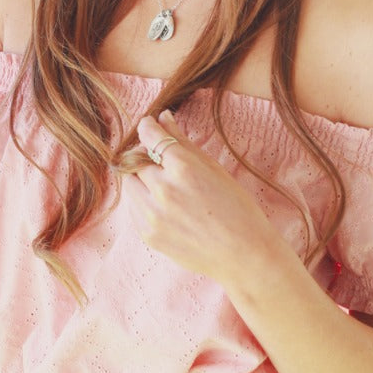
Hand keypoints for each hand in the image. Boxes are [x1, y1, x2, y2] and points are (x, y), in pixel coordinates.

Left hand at [126, 110, 287, 291]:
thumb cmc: (237, 208)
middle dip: (144, 155)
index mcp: (183, 168)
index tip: (148, 126)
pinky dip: (142, 202)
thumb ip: (182, 141)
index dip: (147, 127)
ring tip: (163, 186)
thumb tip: (162, 117)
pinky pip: (133, 209)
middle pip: (134, 160)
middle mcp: (163, 190)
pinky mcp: (148, 235)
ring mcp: (153, 216)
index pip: (150, 137)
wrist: (244, 255)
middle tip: (160, 160)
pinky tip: (165, 207)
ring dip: (139, 179)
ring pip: (128, 184)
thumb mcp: (213, 168)